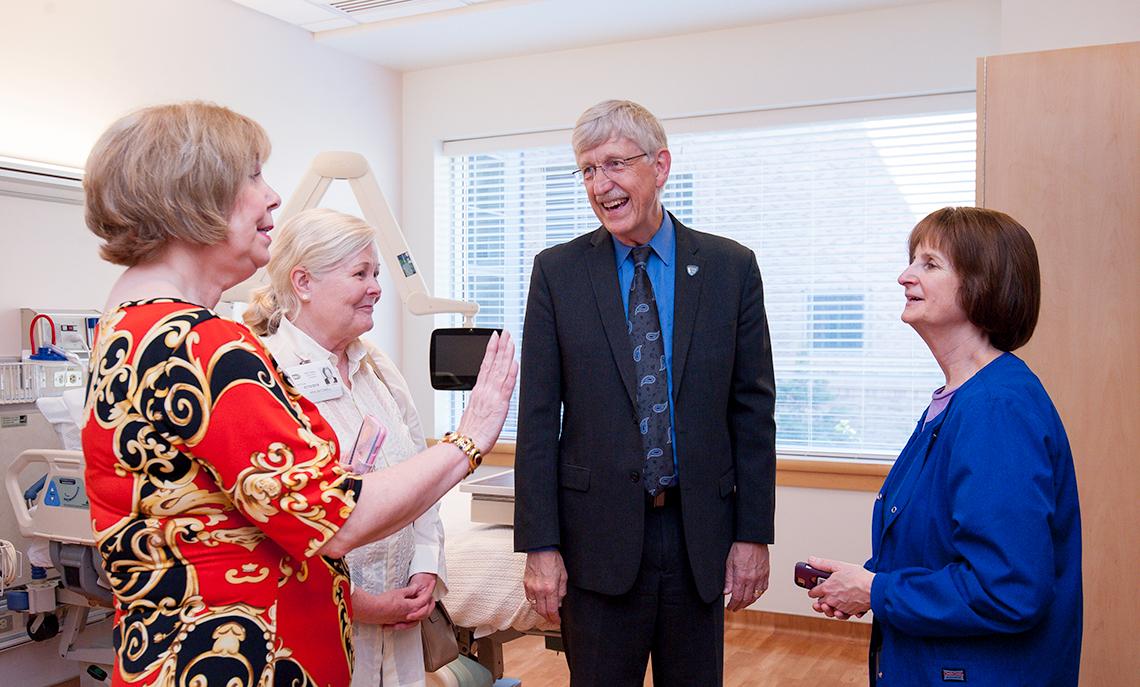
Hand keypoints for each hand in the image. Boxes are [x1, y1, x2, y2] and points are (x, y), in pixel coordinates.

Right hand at [352, 578, 434, 628]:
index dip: (430, 589)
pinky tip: (409, 618)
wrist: (371, 610)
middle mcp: (408, 615)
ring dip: (422, 612)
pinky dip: (411, 621)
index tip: (432, 584)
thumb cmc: (383, 602)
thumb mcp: (399, 592)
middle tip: (431, 597)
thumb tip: (416, 588)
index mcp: (411, 607)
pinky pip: (408, 624)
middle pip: (425, 611)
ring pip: (418, 619)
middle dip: (430, 603)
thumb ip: (409, 590)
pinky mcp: (395, 622)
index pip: (425, 598)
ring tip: (423, 606)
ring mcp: (402, 620)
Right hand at [456, 331, 518, 453]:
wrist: (468, 442)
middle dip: (500, 346)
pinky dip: (510, 373)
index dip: (490, 350)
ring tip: (510, 340)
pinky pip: (506, 385)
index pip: (485, 364)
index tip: (494, 338)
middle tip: (505, 332)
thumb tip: (485, 397)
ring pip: (500, 370)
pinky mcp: (500, 404)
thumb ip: (481, 400)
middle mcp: (485, 390)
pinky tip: (514, 362)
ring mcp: (492, 395)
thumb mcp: (474, 411)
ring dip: (506, 354)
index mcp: (478, 390)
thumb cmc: (471, 431)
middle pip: (493, 363)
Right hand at [524, 549, 567, 623]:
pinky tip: (539, 602)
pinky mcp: (526, 584)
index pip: (552, 610)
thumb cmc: (553, 559)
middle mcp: (539, 590)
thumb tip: (560, 602)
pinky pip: (529, 599)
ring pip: (534, 606)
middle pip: (542, 612)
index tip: (557, 621)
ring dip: (541, 612)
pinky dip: (534, 603)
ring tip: (547, 612)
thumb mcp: (564, 576)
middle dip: (548, 618)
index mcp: (550, 588)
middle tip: (553, 619)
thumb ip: (562, 591)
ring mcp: (531, 587)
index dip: (555, 619)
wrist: (541, 549)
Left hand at [723, 542, 769, 610]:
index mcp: (741, 577)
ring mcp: (761, 577)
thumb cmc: (740, 547)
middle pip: (746, 599)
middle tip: (735, 608)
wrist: (753, 538)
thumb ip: (728, 579)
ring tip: (743, 604)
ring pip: (756, 596)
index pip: (737, 597)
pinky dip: (758, 595)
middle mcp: (752, 579)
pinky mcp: (766, 573)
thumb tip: (725, 592)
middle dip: (740, 606)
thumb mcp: (729, 562)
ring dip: (749, 602)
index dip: (733, 605)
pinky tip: (754, 596)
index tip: (730, 607)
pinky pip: (764, 589)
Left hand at [805, 555, 872, 619]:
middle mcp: (832, 600)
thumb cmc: (859, 577)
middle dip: (819, 601)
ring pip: (830, 612)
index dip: (813, 590)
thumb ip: (823, 564)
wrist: (873, 589)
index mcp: (827, 588)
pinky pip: (842, 615)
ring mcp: (841, 607)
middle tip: (821, 598)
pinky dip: (841, 614)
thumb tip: (812, 561)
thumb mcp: (839, 566)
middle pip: (820, 604)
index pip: (813, 592)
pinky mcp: (850, 612)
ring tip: (828, 606)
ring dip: (828, 609)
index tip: (814, 589)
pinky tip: (841, 610)